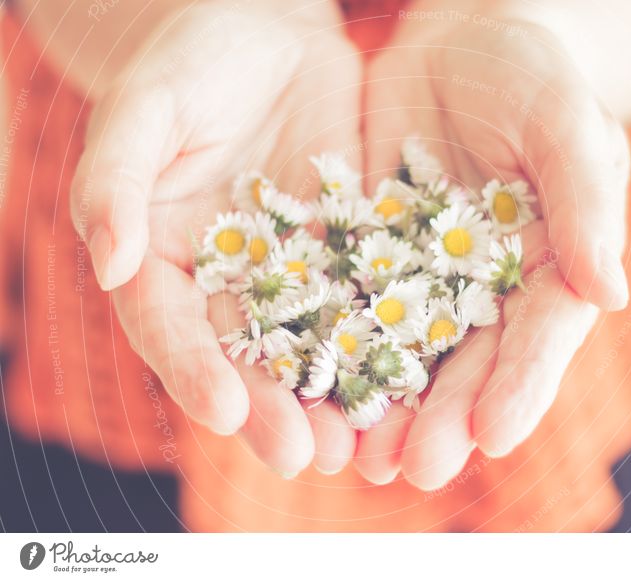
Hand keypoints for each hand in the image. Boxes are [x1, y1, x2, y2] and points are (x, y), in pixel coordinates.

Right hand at [71, 1, 362, 476]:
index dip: (194, 372)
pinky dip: (385, 342)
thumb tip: (110, 260)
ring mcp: (292, 271)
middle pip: (246, 358)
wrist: (264, 34)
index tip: (224, 411)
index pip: (171, 329)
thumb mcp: (144, 112)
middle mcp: (229, 281)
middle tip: (303, 457)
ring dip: (333, 397)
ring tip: (359, 446)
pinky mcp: (347, 250)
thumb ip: (116, 181)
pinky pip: (367, 300)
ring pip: (312, 345)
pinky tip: (410, 379)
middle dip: (273, 409)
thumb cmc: (189, 64)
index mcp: (165, 261)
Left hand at [356, 2, 630, 486]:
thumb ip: (586, 199)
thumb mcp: (563, 122)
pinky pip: (350, 306)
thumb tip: (612, 293)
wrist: (461, 39)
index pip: (539, 338)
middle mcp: (486, 286)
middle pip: (468, 362)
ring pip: (406, 351)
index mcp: (548, 267)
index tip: (495, 435)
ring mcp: (425, 274)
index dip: (520, 388)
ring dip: (386, 406)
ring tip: (362, 458)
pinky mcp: (370, 252)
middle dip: (444, 417)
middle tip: (416, 469)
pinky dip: (333, 349)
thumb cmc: (531, 74)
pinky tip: (313, 390)